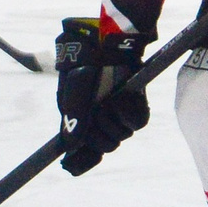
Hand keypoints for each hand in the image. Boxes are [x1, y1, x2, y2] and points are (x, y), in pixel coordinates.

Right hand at [55, 17, 147, 173]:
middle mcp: (98, 119)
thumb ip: (74, 116)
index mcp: (78, 118)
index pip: (80, 151)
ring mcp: (117, 113)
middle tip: (98, 111)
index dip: (79, 162)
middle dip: (101, 133)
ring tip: (111, 98)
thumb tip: (70, 146)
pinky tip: (123, 98)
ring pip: (121, 136)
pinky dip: (130, 113)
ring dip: (115, 120)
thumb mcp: (76, 87)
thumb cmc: (89, 60)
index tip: (70, 167)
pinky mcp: (135, 105)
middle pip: (104, 147)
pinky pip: (137, 123)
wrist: (112, 39)